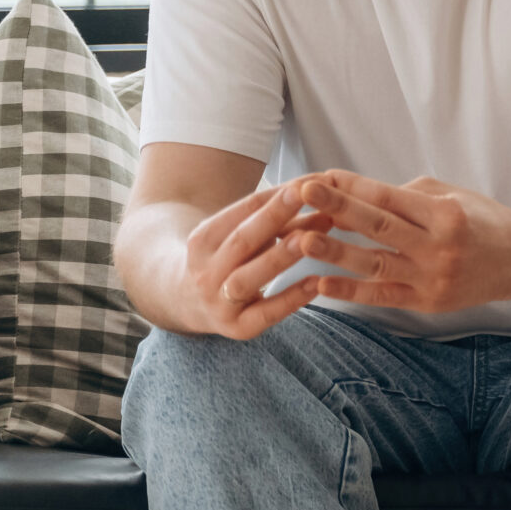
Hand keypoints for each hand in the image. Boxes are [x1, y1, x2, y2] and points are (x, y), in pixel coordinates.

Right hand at [180, 181, 334, 338]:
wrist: (185, 303)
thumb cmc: (227, 260)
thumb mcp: (239, 235)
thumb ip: (279, 221)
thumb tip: (325, 197)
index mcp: (204, 239)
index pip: (242, 211)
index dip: (275, 196)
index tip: (308, 181)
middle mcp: (206, 270)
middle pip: (241, 240)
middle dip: (274, 216)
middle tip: (309, 196)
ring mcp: (219, 302)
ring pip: (248, 277)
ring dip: (279, 257)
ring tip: (309, 239)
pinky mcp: (238, 328)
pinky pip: (266, 313)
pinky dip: (291, 298)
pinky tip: (317, 283)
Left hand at [288, 170, 510, 314]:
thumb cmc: (485, 221)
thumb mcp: (453, 196)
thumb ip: (408, 196)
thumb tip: (360, 194)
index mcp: (446, 214)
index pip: (390, 197)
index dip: (353, 187)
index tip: (321, 177)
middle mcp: (440, 246)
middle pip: (380, 226)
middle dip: (338, 209)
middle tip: (302, 195)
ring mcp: (433, 278)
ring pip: (376, 263)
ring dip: (337, 252)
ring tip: (302, 240)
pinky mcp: (428, 303)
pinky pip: (383, 296)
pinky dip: (352, 291)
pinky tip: (321, 284)